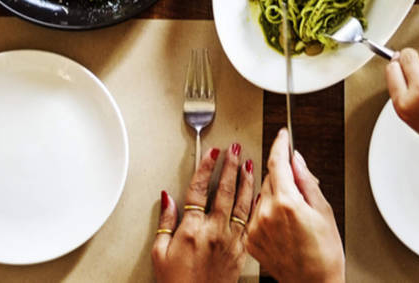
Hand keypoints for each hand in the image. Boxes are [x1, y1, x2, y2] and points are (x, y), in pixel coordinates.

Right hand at [152, 143, 254, 282]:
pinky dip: (255, 205)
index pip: (199, 189)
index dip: (206, 167)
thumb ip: (165, 222)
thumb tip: (167, 198)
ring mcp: (230, 240)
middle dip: (230, 166)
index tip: (212, 152)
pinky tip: (259, 194)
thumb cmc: (177, 282)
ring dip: (246, 181)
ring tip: (248, 163)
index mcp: (192, 229)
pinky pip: (250, 222)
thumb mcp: (160, 252)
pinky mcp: (241, 250)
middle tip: (234, 149)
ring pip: (242, 203)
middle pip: (224, 191)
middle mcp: (214, 231)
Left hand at [245, 128, 344, 282]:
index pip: (277, 161)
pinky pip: (256, 214)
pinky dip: (267, 213)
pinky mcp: (251, 239)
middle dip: (282, 176)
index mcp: (287, 203)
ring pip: (261, 196)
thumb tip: (296, 159)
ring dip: (274, 196)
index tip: (282, 135)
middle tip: (300, 191)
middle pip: (269, 178)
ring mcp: (256, 227)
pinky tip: (282, 227)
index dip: (280, 144)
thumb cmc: (325, 253)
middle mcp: (267, 213)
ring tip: (293, 216)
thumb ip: (306, 180)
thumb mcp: (323, 210)